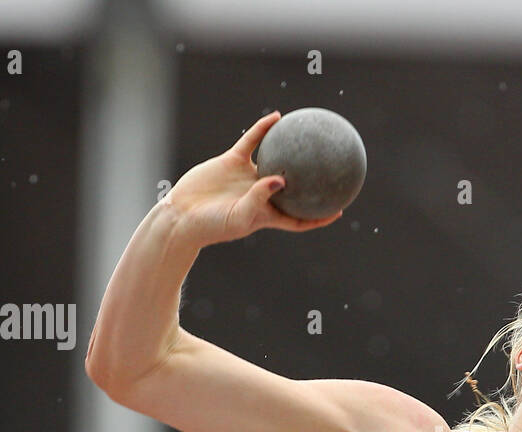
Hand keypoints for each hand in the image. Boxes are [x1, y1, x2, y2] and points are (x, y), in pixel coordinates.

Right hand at [164, 110, 343, 247]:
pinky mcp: (233, 161)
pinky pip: (253, 142)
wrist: (183, 214)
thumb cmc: (213, 225)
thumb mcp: (240, 217)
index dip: (319, 217)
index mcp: (267, 214)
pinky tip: (276, 117)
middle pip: (293, 188)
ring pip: (276, 159)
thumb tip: (282, 178)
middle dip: (312, 181)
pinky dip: (263, 129)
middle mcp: (262, 195)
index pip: (299, 219)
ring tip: (308, 134)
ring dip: (290, 148)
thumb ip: (261, 199)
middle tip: (333, 169)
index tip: (338, 210)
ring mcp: (248, 177)